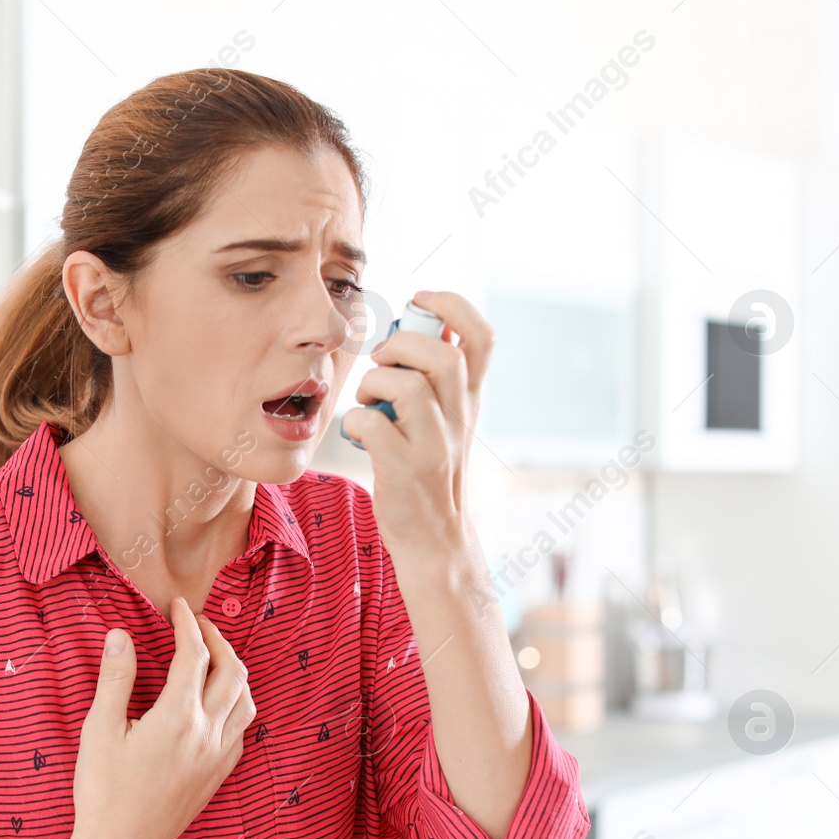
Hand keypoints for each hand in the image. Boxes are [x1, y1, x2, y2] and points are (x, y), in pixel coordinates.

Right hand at [69, 597, 255, 838]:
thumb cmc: (101, 792)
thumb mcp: (99, 730)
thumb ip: (115, 679)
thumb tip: (121, 634)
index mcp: (177, 718)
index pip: (195, 654)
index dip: (188, 623)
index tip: (178, 606)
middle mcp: (207, 735)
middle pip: (232, 671)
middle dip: (218, 639)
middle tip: (197, 624)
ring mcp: (217, 758)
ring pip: (247, 701)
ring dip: (234, 670)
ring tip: (213, 657)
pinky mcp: (217, 777)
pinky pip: (242, 731)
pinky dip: (236, 705)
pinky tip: (217, 703)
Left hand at [339, 290, 495, 556]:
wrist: (433, 538)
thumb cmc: (427, 471)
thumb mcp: (445, 419)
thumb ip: (436, 379)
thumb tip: (415, 328)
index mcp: (469, 399)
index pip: (482, 336)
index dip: (452, 305)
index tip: (420, 301)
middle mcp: (459, 418)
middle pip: (443, 356)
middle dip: (402, 344)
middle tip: (384, 363)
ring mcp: (435, 445)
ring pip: (409, 386)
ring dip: (375, 382)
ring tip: (368, 400)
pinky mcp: (406, 470)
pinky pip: (375, 425)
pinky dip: (356, 420)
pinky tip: (358, 431)